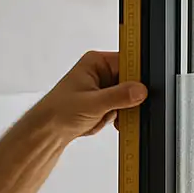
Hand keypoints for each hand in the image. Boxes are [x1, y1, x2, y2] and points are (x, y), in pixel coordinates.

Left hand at [27, 51, 146, 142]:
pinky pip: (123, 108)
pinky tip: (107, 120)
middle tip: (123, 107)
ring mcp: (105, 88)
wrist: (50, 131)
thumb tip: (140, 90)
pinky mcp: (106, 102)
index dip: (137, 74)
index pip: (127, 61)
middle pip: (131, 80)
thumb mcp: (93, 103)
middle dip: (128, 97)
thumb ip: (119, 96)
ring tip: (107, 115)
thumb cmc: (59, 111)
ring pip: (129, 96)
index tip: (143, 87)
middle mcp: (101, 72)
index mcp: (97, 62)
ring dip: (122, 109)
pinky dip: (118, 117)